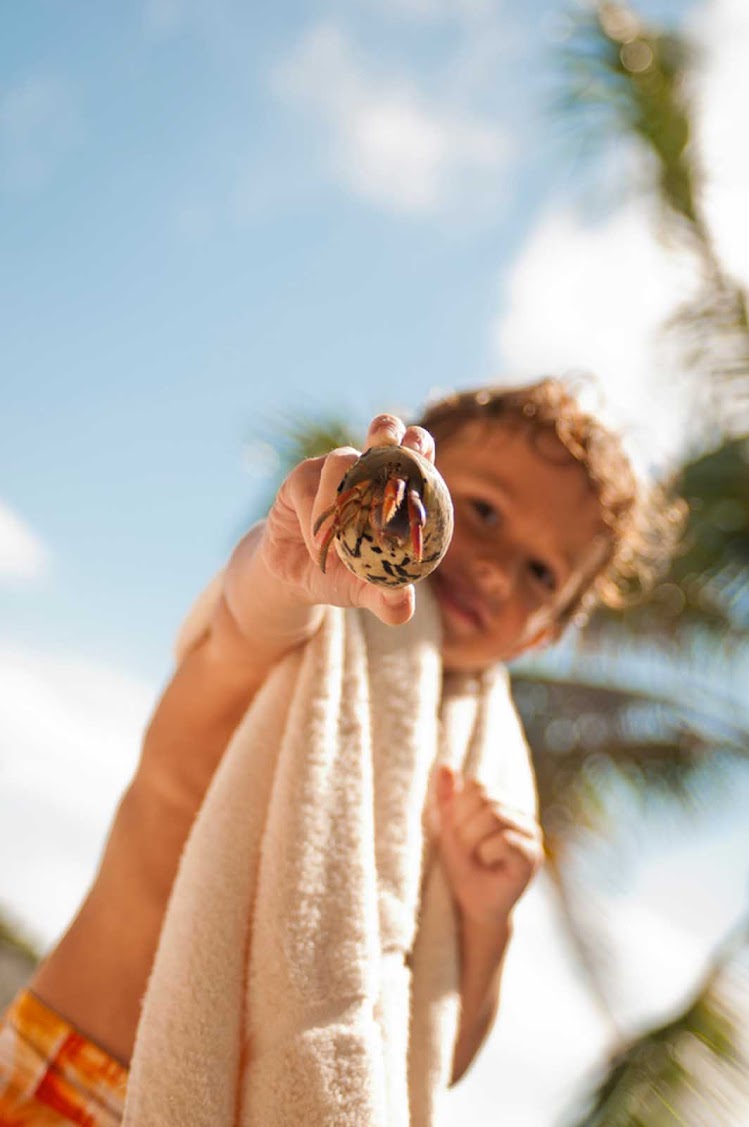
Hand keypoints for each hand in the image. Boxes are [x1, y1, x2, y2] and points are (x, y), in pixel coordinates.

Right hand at [256, 413, 435, 625]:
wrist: (298, 579)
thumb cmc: (346, 576)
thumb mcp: (368, 590)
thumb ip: (388, 597)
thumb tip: (403, 604)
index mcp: (395, 486)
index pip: (416, 451)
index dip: (421, 446)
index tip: (424, 456)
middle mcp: (365, 468)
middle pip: (382, 430)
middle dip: (387, 432)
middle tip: (388, 447)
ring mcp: (331, 470)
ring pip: (340, 462)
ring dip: (343, 499)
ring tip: (340, 546)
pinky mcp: (300, 480)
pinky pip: (309, 489)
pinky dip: (316, 521)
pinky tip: (317, 547)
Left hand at [434, 765, 543, 926]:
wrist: (474, 907)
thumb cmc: (463, 868)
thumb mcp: (449, 829)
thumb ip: (448, 798)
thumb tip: (445, 765)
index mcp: (503, 804)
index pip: (477, 786)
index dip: (458, 810)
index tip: (457, 835)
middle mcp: (521, 815)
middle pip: (485, 799)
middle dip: (463, 827)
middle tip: (465, 851)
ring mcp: (531, 835)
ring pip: (493, 815)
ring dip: (472, 841)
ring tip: (475, 858)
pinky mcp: (532, 857)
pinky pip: (504, 840)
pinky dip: (486, 853)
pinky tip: (488, 864)